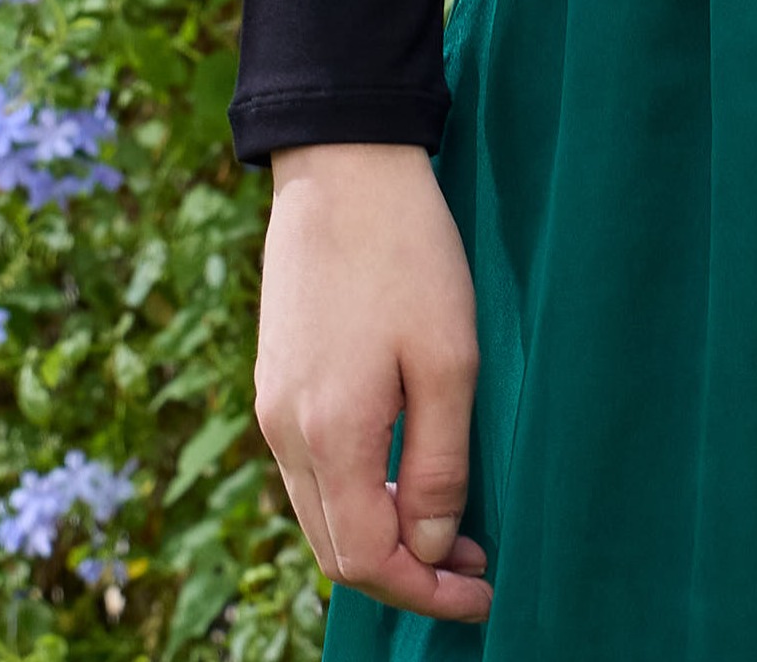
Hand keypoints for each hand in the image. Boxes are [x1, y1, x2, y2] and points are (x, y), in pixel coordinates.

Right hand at [255, 142, 494, 622]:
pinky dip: (356, 494)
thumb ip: (441, 463)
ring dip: (381, 534)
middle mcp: (286, 435)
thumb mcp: (450, 357)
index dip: (427, 591)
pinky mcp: (273, 381)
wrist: (341, 163)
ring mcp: (272, 408)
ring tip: (449, 524)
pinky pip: (309, 471)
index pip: (369, 560)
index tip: (484, 592)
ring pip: (321, 514)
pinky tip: (404, 471)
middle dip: (406, 572)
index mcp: (331, 436)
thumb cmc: (407, 252)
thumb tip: (434, 545)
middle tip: (474, 565)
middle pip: (338, 550)